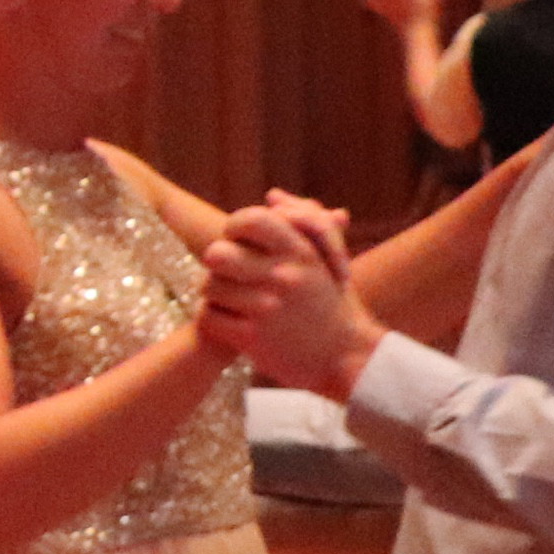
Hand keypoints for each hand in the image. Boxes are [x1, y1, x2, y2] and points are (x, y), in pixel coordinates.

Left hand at [204, 194, 375, 394]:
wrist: (345, 358)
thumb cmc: (331, 304)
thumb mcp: (327, 259)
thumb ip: (304, 221)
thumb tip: (273, 195)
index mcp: (301, 253)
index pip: (252, 219)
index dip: (235, 227)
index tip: (239, 241)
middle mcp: (283, 276)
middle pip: (217, 253)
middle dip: (217, 264)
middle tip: (227, 274)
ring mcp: (266, 307)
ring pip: (207, 286)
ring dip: (213, 294)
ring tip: (230, 301)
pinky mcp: (252, 338)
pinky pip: (207, 317)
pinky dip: (212, 321)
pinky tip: (228, 323)